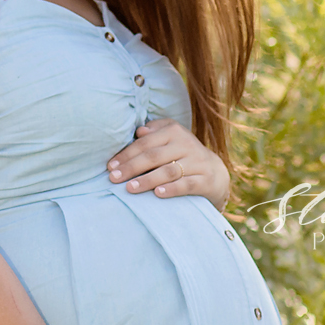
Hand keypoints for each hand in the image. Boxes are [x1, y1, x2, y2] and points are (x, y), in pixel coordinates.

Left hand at [107, 119, 228, 206]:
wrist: (214, 172)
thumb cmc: (182, 154)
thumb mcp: (170, 138)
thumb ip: (154, 132)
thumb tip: (139, 131)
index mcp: (174, 131)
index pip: (145, 142)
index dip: (126, 154)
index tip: (110, 166)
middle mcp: (186, 144)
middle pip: (154, 156)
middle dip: (131, 167)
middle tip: (113, 178)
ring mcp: (197, 162)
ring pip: (169, 171)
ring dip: (147, 180)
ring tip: (130, 188)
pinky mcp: (206, 180)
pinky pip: (187, 184)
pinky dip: (172, 189)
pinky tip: (158, 193)